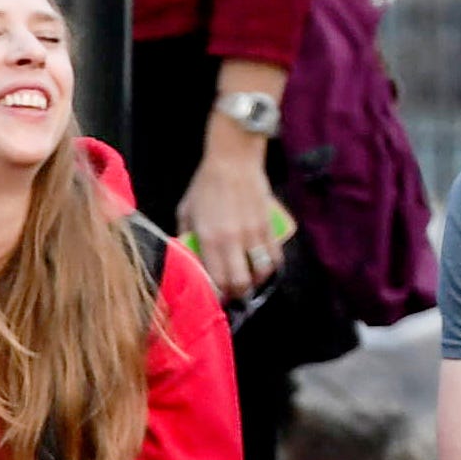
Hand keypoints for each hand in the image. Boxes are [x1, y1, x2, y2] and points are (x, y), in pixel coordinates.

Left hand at [177, 137, 281, 300]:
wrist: (233, 161)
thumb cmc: (205, 185)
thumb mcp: (185, 211)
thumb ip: (185, 237)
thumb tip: (187, 257)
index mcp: (210, 238)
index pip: (217, 279)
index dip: (218, 295)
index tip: (215, 298)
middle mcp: (233, 240)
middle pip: (241, 282)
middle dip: (237, 294)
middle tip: (232, 293)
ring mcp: (254, 234)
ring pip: (261, 272)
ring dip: (255, 282)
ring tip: (248, 282)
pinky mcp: (269, 226)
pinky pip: (274, 256)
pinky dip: (270, 267)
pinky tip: (263, 267)